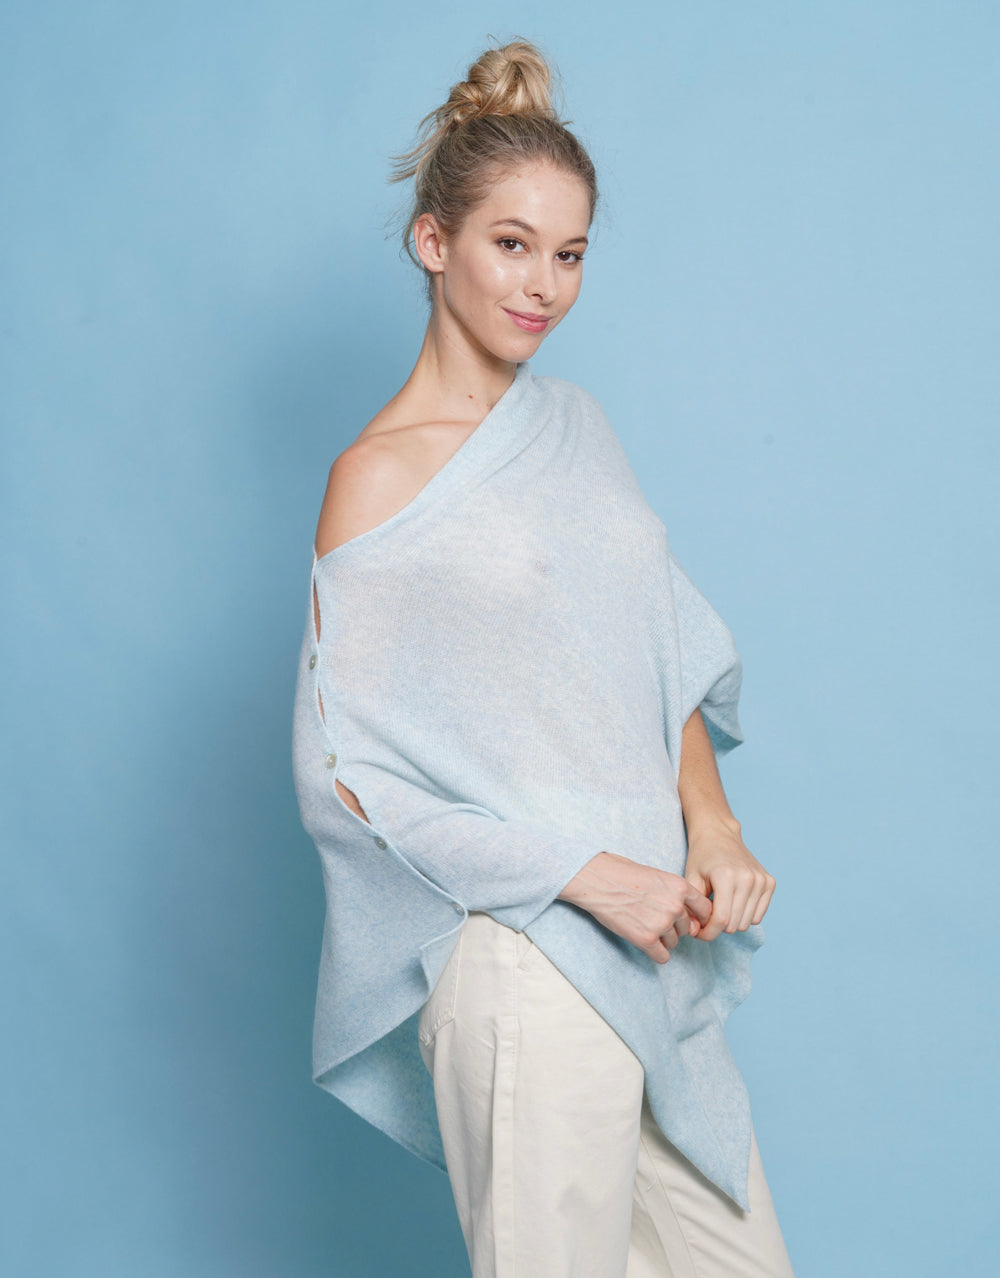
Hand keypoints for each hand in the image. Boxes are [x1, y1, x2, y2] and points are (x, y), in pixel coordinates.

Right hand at [557, 851, 712, 963]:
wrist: (596, 879)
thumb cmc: (622, 873)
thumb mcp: (657, 875)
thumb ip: (676, 894)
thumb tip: (689, 918)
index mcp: (680, 887)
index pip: (705, 909)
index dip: (696, 915)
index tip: (687, 918)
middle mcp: (675, 906)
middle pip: (687, 928)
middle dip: (674, 926)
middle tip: (652, 917)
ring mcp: (661, 924)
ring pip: (674, 943)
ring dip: (662, 938)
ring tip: (643, 924)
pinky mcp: (646, 939)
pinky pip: (662, 956)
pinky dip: (655, 952)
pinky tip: (643, 941)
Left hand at [683, 817, 774, 940]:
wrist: (719, 834)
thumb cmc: (701, 857)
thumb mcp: (690, 879)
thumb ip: (692, 907)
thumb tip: (695, 931)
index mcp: (726, 876)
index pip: (722, 920)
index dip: (708, 933)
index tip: (699, 933)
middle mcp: (748, 878)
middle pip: (735, 924)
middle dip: (718, 927)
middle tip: (707, 918)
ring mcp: (761, 880)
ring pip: (747, 923)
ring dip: (732, 922)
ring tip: (719, 907)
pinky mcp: (770, 882)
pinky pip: (758, 915)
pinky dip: (745, 915)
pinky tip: (733, 902)